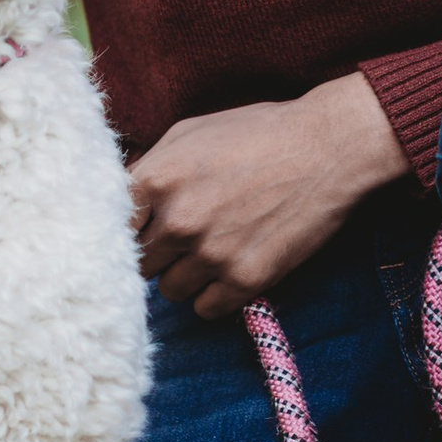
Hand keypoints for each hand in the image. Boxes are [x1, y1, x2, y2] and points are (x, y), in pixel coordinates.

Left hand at [127, 74, 408, 319]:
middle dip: (159, 252)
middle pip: (139, 264)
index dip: (130, 228)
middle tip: (188, 235)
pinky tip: (232, 267)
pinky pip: (206, 309)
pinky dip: (216, 295)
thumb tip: (121, 199)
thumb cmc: (259, 132)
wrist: (328, 147)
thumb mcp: (190, 132)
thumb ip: (149, 167)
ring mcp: (212, 253)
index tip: (145, 228)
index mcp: (158, 179)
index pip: (113, 228)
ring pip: (170, 290)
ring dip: (187, 275)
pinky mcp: (246, 278)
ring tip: (214, 248)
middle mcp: (178, 221)